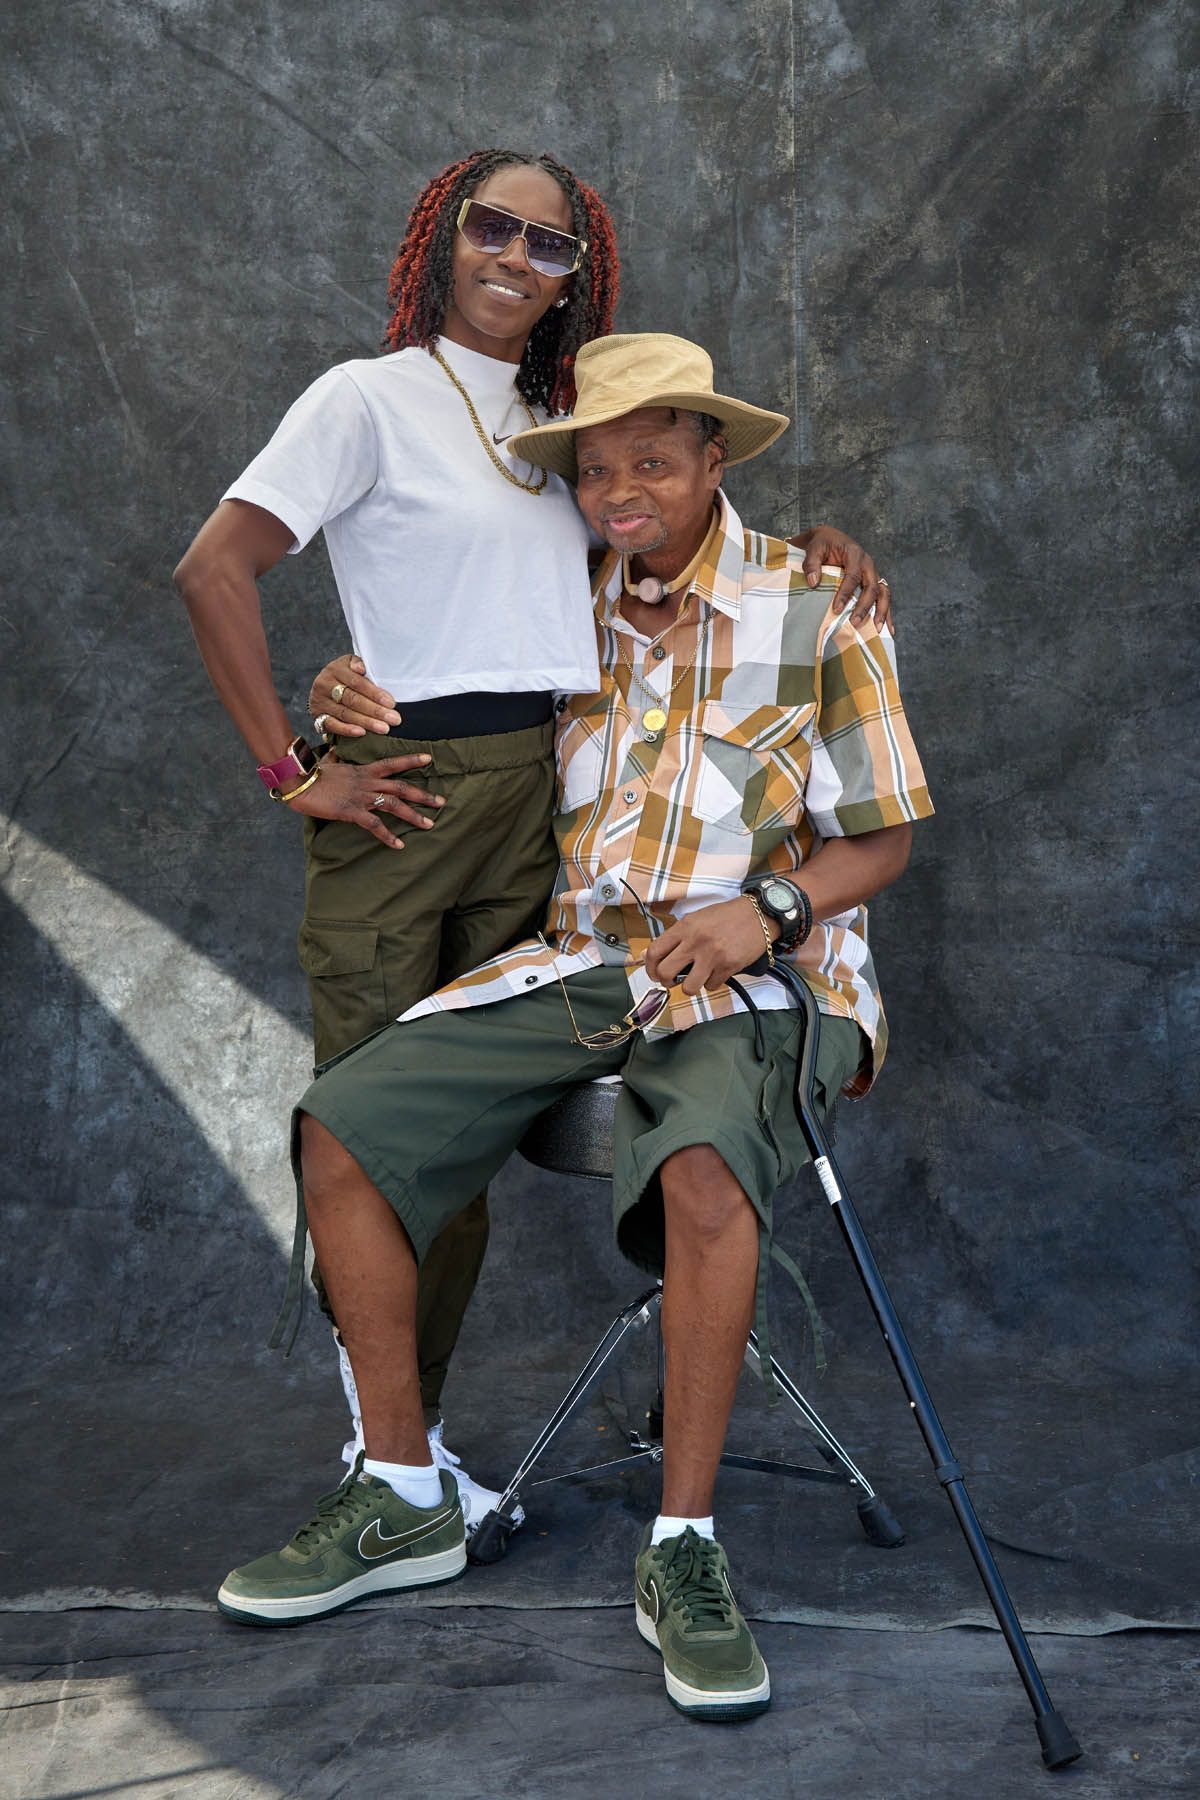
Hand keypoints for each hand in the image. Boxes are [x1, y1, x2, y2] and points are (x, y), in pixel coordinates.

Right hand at [285, 750, 444, 848]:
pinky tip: (399, 845)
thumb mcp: (329, 763)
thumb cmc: (312, 775)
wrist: (300, 783)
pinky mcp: (352, 812)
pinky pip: (375, 825)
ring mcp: (361, 797)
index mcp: (363, 770)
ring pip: (394, 805)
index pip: (392, 763)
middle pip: (401, 787)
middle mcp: (367, 782)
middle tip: (442, 802)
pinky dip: (388, 836)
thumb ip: (337, 759)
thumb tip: (336, 752)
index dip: (411, 760)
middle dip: (423, 795)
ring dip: (414, 816)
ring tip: (429, 824)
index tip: (429, 760)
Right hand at [309, 654, 402, 736]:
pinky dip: (347, 730)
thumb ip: (360, 665)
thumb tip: (362, 669)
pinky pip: (332, 725)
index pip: (357, 682)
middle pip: (352, 699)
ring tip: (383, 728)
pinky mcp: (317, 716)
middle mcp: (324, 684)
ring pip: (345, 713)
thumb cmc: (346, 676)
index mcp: (336, 669)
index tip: (391, 703)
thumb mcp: (352, 665)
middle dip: (375, 710)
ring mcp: (319, 701)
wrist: (324, 686)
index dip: (375, 693)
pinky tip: (361, 733)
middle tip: (393, 719)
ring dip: (366, 722)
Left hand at [643, 899, 776, 997]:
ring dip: (690, 987)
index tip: (654, 974)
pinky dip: (711, 983)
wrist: (757, 914)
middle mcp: (695, 942)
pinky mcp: (728, 966)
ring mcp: (712, 955)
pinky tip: (716, 972)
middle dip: (666, 982)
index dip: (650, 968)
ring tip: (696, 979)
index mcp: (684, 928)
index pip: (654, 952)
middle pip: (666, 973)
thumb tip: (653, 956)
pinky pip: (711, 986)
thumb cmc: (725, 917)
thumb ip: (676, 937)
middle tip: (673, 981)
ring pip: (688, 987)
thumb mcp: (696, 919)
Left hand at [787, 525, 892, 629]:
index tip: (836, 609)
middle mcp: (867, 564)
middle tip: (854, 622)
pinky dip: (886, 613)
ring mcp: (872, 573)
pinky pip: (883, 597)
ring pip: (883, 593)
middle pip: (872, 587)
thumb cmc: (821, 544)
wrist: (828, 539)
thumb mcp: (814, 549)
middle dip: (864, 606)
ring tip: (877, 630)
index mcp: (855, 554)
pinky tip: (887, 628)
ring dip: (882, 611)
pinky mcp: (872, 582)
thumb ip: (812, 564)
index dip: (845, 593)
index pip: (853, 576)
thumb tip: (814, 583)